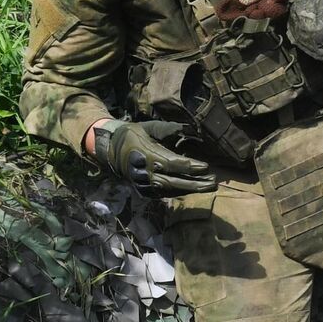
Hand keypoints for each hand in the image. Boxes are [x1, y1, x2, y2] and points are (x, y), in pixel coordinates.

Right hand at [92, 119, 217, 196]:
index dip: (190, 166)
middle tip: (213, 183)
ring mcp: (142, 183)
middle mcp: (144, 172)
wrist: (109, 150)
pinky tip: (194, 188)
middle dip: (195, 184)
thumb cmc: (132, 135)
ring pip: (170, 190)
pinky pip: (164, 193)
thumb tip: (188, 129)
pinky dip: (180, 191)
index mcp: (145, 154)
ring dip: (190, 189)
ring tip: (209, 186)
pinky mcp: (143, 190)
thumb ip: (167, 130)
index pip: (172, 163)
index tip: (206, 167)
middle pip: (173, 182)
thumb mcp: (148, 128)